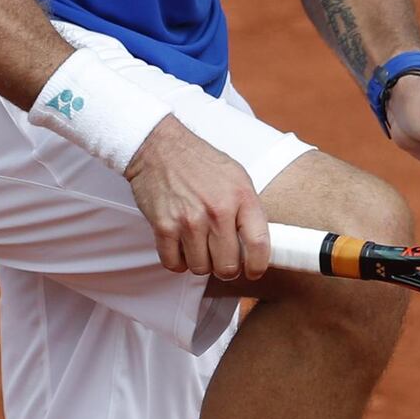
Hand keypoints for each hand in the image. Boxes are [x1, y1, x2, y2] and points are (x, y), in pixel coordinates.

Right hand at [124, 115, 269, 279]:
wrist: (160, 147)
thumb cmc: (201, 163)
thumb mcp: (237, 178)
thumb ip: (249, 210)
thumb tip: (258, 244)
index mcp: (242, 197)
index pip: (259, 245)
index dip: (258, 266)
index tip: (254, 271)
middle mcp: (218, 210)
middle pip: (227, 266)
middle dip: (225, 268)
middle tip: (221, 258)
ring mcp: (190, 220)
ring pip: (200, 268)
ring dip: (200, 262)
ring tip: (198, 245)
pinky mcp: (164, 226)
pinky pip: (173, 263)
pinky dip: (177, 261)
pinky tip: (181, 247)